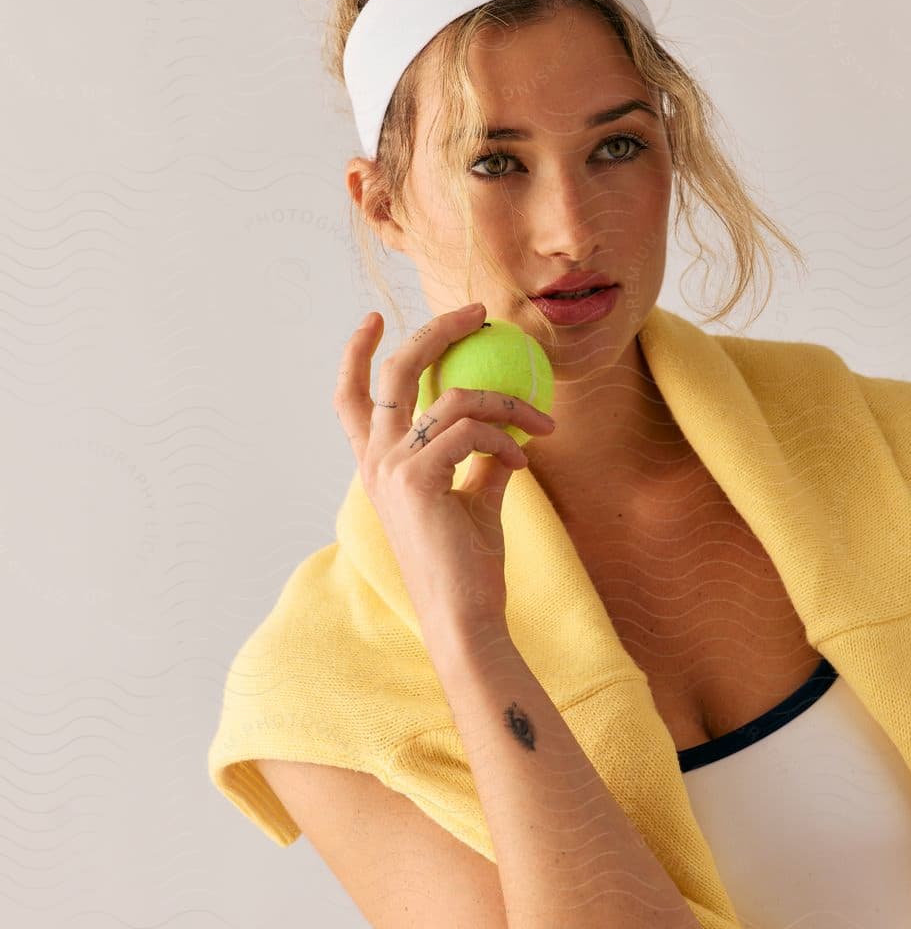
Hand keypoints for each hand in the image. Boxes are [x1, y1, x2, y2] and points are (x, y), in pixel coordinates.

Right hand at [333, 303, 556, 629]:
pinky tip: (526, 457)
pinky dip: (507, 436)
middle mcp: (376, 460)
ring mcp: (392, 467)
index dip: (357, 353)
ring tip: (541, 424)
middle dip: (437, 330)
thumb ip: (482, 459)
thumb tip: (508, 426)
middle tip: (479, 313)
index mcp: (379, 463)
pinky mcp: (418, 478)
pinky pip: (472, 431)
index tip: (375, 319)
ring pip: (453, 398)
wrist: (465, 615)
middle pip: (396, 371)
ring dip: (507, 402)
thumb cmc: (469, 564)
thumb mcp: (475, 499)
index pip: (352, 396)